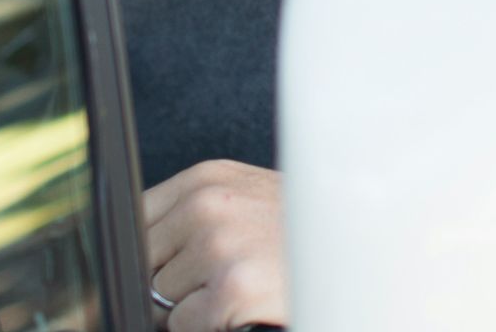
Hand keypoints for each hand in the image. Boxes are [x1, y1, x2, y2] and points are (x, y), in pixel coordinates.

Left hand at [144, 160, 288, 331]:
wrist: (359, 253)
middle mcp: (207, 205)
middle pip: (144, 260)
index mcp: (206, 179)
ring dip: (191, 305)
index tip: (165, 263)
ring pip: (160, 297)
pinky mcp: (231, 288)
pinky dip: (206, 326)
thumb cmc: (301, 233)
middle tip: (218, 277)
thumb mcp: (245, 199)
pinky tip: (243, 308)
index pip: (136, 216)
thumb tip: (144, 252)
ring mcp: (218, 246)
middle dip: (169, 280)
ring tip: (239, 288)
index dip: (148, 250)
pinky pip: (182, 324)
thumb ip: (194, 212)